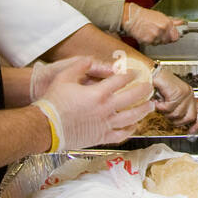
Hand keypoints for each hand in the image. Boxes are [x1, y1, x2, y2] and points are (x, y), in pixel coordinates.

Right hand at [32, 55, 154, 149]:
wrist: (46, 127)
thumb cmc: (53, 103)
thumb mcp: (64, 77)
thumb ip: (80, 66)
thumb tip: (90, 60)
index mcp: (98, 93)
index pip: (121, 81)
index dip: (130, 75)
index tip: (135, 73)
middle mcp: (105, 109)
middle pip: (132, 98)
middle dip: (144, 91)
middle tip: (149, 87)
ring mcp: (105, 124)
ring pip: (132, 117)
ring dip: (144, 110)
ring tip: (150, 106)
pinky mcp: (101, 137)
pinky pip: (121, 134)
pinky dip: (131, 130)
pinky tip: (135, 126)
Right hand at [123, 3, 182, 44]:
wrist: (131, 17)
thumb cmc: (145, 15)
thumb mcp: (160, 16)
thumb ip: (172, 21)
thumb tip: (181, 23)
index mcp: (166, 23)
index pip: (176, 36)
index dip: (173, 35)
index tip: (171, 34)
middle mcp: (162, 30)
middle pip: (168, 41)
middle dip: (165, 37)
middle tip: (158, 31)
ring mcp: (155, 37)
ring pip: (160, 43)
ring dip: (158, 39)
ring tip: (151, 32)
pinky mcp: (147, 41)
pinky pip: (152, 44)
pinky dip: (150, 41)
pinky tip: (147, 34)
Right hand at [153, 69, 197, 134]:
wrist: (151, 74)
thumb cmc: (157, 86)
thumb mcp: (169, 102)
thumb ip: (176, 110)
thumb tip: (180, 123)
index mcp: (189, 96)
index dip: (196, 124)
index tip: (190, 132)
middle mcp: (189, 94)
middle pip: (189, 117)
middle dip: (176, 120)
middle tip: (167, 115)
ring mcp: (185, 93)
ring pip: (177, 114)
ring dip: (165, 112)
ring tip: (160, 104)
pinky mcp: (178, 92)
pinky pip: (169, 108)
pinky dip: (160, 106)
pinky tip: (157, 100)